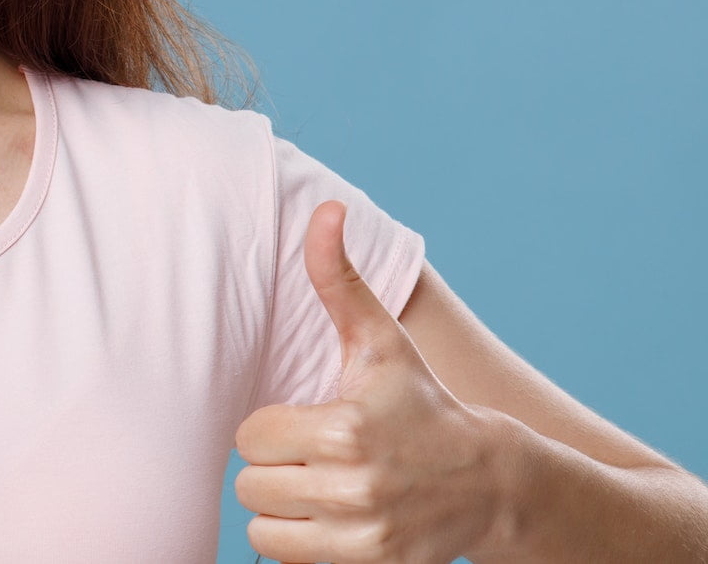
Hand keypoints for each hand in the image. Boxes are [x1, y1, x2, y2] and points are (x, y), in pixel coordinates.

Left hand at [234, 200, 504, 562]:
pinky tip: (332, 520)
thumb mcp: (380, 341)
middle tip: (315, 455)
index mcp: (345, 429)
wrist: (487, 480)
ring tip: (319, 488)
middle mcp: (354, 488)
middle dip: (274, 469)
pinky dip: (301, 545)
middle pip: (250, 485)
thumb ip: (338, 279)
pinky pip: (288, 562)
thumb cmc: (419, 401)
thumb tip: (326, 208)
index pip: (250, 437)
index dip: (270, 427)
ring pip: (263, 531)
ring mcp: (362, 537)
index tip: (305, 421)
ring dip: (282, 511)